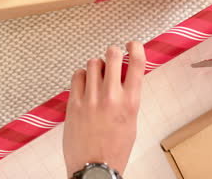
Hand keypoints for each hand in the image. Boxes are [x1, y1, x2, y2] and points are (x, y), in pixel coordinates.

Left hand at [63, 42, 145, 176]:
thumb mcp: (131, 122)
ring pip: (93, 63)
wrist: (95, 167)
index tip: (132, 45)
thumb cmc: (115, 149)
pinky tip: (85, 83)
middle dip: (113, 52)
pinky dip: (82, 75)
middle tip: (113, 57)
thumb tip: (124, 79)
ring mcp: (91, 99)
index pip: (137, 63)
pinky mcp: (74, 103)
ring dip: (97, 65)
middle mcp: (111, 96)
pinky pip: (77, 75)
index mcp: (130, 102)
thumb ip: (128, 98)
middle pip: (112, 55)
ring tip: (97, 76)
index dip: (136, 48)